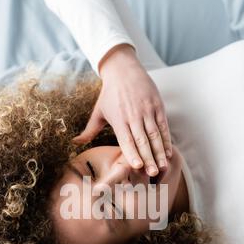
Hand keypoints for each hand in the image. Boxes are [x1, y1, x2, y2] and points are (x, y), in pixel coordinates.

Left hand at [73, 44, 171, 176]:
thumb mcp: (98, 112)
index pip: (126, 140)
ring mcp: (147, 110)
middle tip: (153, 174)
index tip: (137, 166)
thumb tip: (74, 143)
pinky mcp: (157, 105)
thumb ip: (89, 130)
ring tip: (163, 167)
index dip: (132, 153)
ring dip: (160, 152)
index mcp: (119, 119)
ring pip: (155, 135)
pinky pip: (163, 126)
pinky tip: (168, 152)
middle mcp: (134, 115)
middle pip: (142, 140)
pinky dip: (166, 140)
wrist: (123, 69)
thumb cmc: (109, 94)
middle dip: (149, 158)